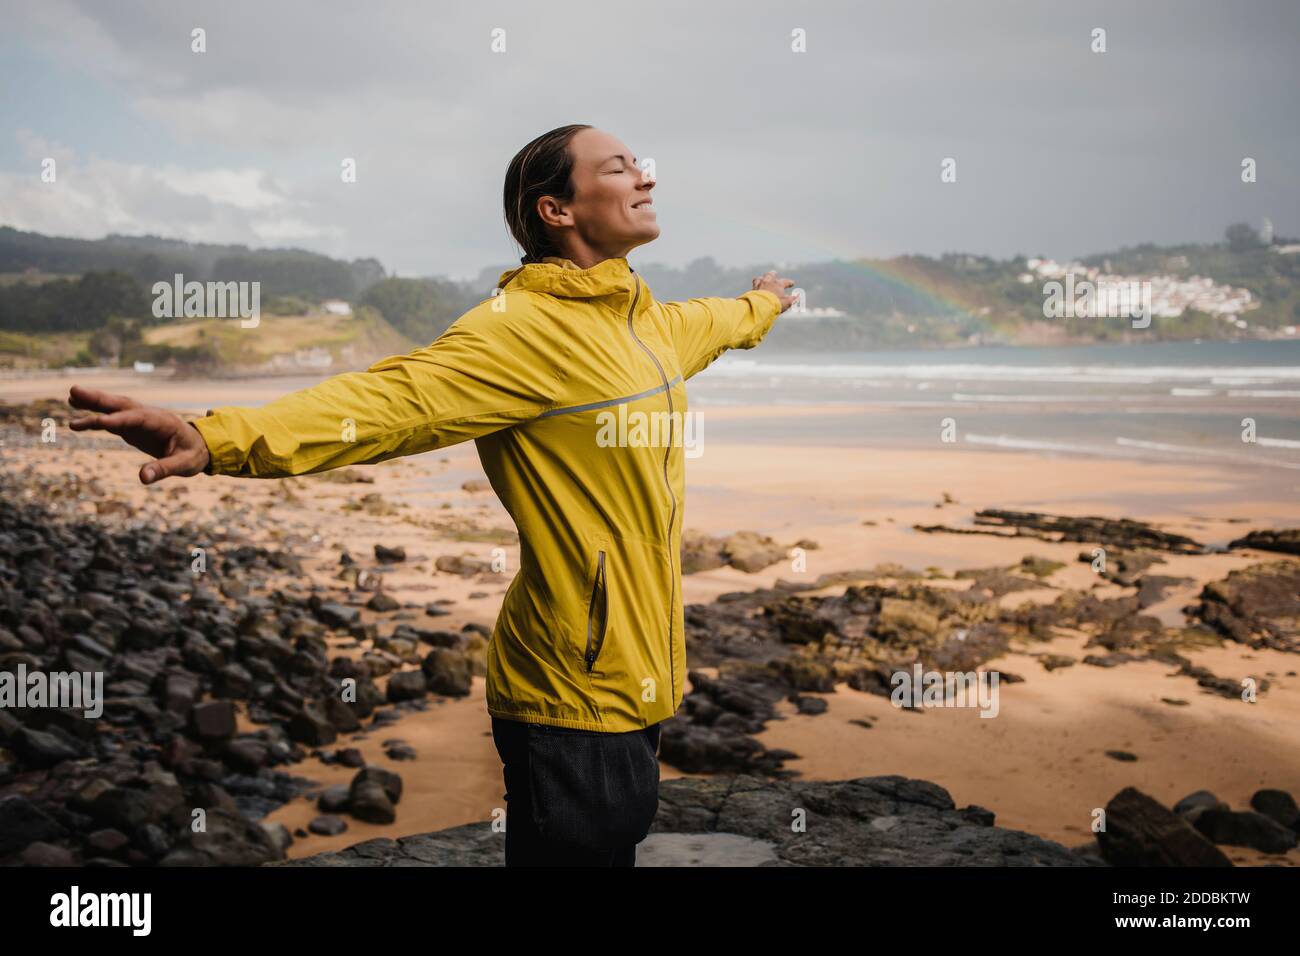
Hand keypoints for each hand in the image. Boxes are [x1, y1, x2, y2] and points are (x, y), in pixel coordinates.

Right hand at [67, 385, 211, 483]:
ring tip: (70, 397)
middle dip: (99, 399)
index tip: (100, 421)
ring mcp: (139, 420)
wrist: (199, 447)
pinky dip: (95, 418)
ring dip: (93, 403)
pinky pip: (112, 421)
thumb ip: (164, 469)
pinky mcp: (132, 427)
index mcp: (163, 421)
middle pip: (122, 405)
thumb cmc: (194, 455)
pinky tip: (77, 420)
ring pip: (114, 408)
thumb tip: (143, 478)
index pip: (138, 418)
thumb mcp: (185, 464)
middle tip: (74, 391)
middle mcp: (148, 416)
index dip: (120, 419)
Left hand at [752, 270, 796, 311]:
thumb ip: (792, 299)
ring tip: (762, 279)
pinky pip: (754, 284)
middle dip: (773, 274)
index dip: (789, 282)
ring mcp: (759, 285)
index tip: (792, 283)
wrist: (760, 306)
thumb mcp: (786, 303)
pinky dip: (756, 285)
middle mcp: (768, 282)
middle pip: (771, 275)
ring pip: (760, 278)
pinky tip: (755, 287)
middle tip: (774, 273)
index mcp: (778, 284)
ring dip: (762, 278)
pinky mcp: (752, 290)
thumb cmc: (775, 304)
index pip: (785, 282)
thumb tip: (798, 296)